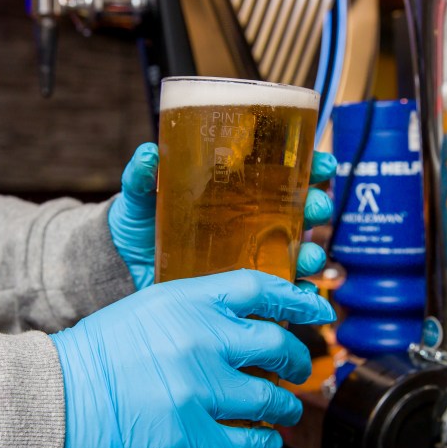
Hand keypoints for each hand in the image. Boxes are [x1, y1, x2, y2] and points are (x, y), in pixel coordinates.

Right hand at [51, 270, 336, 447]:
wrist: (55, 399)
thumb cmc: (95, 355)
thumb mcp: (147, 309)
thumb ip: (196, 309)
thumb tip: (245, 321)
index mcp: (186, 301)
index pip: (260, 289)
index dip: (297, 299)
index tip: (317, 308)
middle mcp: (200, 340)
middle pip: (279, 345)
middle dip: (298, 359)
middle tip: (299, 367)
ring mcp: (199, 388)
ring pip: (273, 398)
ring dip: (286, 405)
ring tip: (284, 408)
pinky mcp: (192, 435)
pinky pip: (251, 441)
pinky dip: (267, 442)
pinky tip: (266, 439)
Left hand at [108, 143, 337, 289]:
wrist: (123, 272)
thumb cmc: (137, 228)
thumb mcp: (138, 199)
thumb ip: (141, 178)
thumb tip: (149, 153)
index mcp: (234, 192)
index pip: (282, 172)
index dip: (310, 164)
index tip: (323, 162)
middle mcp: (250, 222)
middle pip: (300, 211)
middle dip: (318, 207)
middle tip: (316, 207)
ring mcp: (249, 256)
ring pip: (297, 251)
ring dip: (312, 252)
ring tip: (309, 255)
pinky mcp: (243, 290)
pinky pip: (280, 292)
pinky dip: (297, 294)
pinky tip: (301, 293)